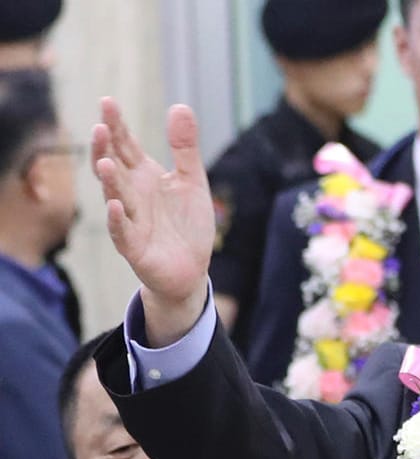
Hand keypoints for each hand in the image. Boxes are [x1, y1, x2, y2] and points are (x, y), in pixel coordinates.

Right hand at [92, 98, 215, 344]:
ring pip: (114, 198)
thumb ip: (185, 147)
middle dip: (105, 149)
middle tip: (101, 127)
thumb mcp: (191, 180)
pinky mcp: (135, 248)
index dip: (116, 126)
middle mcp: (132, 195)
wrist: (191, 269)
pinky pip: (123, 234)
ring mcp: (131, 220)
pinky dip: (118, 221)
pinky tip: (116, 207)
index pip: (125, 146)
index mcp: (143, 176)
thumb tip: (180, 106)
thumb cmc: (186, 223)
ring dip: (109, 182)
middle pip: (114, 168)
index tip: (107, 102)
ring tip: (105, 163)